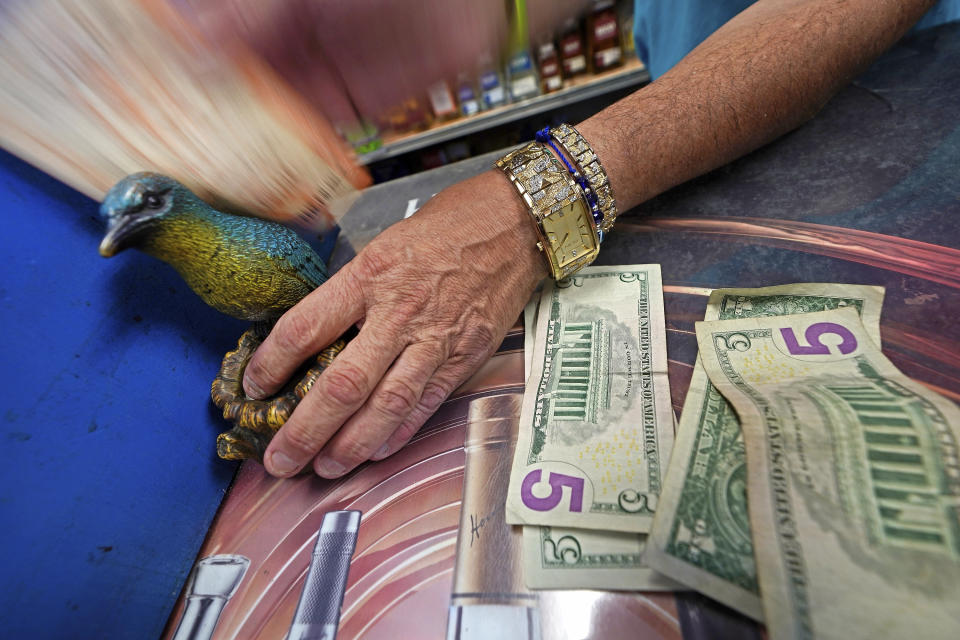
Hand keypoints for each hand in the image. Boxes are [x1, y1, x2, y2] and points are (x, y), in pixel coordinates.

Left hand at [242, 170, 545, 477]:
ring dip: (349, 445)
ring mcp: (434, 340)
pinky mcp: (464, 358)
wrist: (514, 226)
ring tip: (323, 468)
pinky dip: (397, 434)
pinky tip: (374, 452)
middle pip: (341, 383)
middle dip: (305, 430)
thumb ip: (354, 290)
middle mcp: (398, 312)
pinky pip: (425, 405)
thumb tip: (318, 334)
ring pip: (385, 406)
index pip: (305, 328)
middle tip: (279, 459)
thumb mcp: (385, 245)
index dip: (272, 363)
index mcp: (369, 276)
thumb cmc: (449, 228)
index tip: (255, 385)